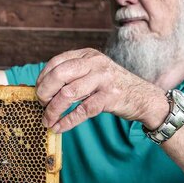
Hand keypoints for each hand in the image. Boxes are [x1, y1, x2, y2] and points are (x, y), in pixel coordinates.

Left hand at [35, 48, 169, 131]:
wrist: (144, 97)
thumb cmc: (113, 86)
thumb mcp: (93, 72)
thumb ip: (73, 75)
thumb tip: (43, 89)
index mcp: (88, 55)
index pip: (56, 62)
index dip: (42, 79)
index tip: (38, 93)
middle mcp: (95, 63)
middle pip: (59, 76)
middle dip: (44, 93)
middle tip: (41, 105)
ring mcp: (104, 79)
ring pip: (68, 94)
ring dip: (53, 110)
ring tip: (47, 120)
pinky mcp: (111, 97)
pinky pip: (82, 111)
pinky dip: (67, 121)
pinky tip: (59, 127)